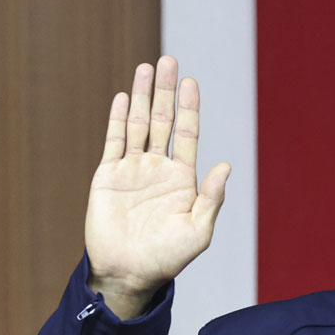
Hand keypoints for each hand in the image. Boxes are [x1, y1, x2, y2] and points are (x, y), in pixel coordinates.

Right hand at [84, 56, 230, 319]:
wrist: (128, 274)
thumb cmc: (167, 258)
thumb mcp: (198, 231)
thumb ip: (211, 198)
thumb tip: (226, 165)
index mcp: (182, 178)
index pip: (187, 133)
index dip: (189, 108)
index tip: (191, 82)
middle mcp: (158, 168)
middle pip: (162, 120)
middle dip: (166, 92)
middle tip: (169, 61)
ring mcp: (132, 170)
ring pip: (138, 125)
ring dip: (141, 96)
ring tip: (147, 68)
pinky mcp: (108, 177)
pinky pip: (113, 142)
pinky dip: (117, 119)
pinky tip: (122, 97)